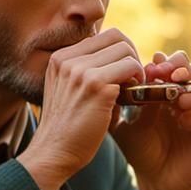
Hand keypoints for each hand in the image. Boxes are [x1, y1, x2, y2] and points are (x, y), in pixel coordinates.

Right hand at [17, 29, 143, 189]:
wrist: (52, 153)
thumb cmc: (65, 128)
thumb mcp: (65, 90)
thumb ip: (83, 71)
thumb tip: (117, 58)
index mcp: (61, 58)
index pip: (102, 35)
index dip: (120, 52)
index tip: (123, 73)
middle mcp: (69, 60)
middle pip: (117, 38)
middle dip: (132, 56)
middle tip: (133, 80)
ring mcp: (82, 71)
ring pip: (126, 52)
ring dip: (136, 70)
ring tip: (132, 91)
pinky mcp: (98, 87)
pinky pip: (131, 69)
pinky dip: (138, 83)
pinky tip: (131, 100)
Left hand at [111, 50, 190, 189]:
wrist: (153, 181)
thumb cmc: (139, 151)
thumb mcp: (127, 125)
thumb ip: (127, 104)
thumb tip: (125, 76)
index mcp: (168, 95)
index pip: (172, 69)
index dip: (166, 63)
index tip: (153, 62)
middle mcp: (187, 102)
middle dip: (182, 69)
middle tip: (169, 71)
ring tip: (177, 95)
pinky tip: (183, 119)